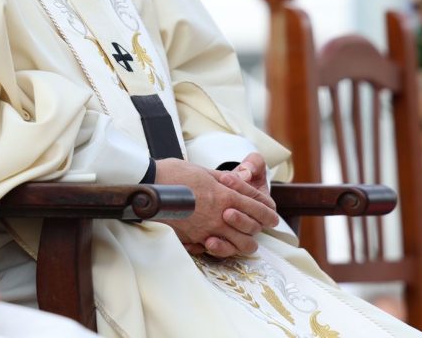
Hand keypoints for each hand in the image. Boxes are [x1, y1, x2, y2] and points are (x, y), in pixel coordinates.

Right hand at [154, 158, 279, 258]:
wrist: (149, 186)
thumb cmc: (174, 174)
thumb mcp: (203, 171)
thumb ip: (224, 180)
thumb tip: (238, 181)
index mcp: (225, 194)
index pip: (257, 207)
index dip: (268, 212)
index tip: (272, 216)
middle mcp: (220, 214)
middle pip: (252, 229)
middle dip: (259, 228)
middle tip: (259, 226)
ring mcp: (208, 229)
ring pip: (239, 244)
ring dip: (245, 242)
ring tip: (244, 240)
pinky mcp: (195, 238)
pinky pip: (218, 249)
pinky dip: (224, 248)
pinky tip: (223, 243)